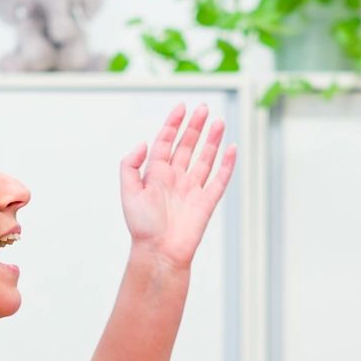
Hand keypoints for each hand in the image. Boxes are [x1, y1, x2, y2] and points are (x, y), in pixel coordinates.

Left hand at [119, 103, 234, 271]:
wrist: (160, 252)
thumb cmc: (142, 227)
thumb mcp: (128, 192)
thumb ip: (131, 165)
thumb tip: (144, 142)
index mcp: (156, 174)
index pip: (165, 142)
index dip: (173, 124)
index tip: (181, 107)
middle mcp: (175, 179)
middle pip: (187, 146)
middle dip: (195, 127)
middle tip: (203, 108)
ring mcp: (192, 189)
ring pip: (205, 158)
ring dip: (212, 140)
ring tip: (219, 121)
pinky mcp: (206, 202)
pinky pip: (219, 179)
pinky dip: (227, 165)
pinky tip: (232, 149)